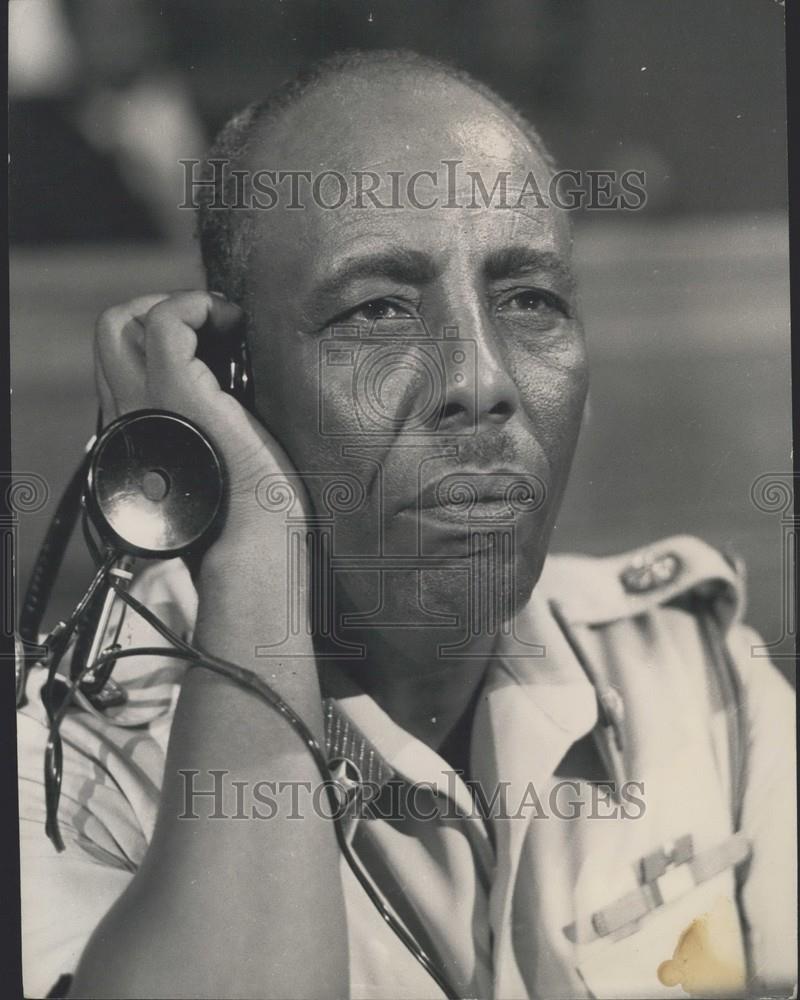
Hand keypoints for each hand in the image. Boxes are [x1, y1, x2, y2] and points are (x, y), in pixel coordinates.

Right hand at [94, 291, 304, 553]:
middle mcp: (129, 415)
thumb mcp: (219, 446)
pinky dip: (196, 305)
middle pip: (110, 333)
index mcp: (138, 428)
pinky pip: (165, 323)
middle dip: (158, 309)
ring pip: (120, 322)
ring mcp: (146, 404)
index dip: (161, 337)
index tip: (212, 340)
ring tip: (223, 324)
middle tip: (211, 325)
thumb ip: (205, 413)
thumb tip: (227, 374)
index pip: (120, 361)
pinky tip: (231, 321)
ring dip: (177, 306)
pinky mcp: (178, 395)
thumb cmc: (255, 502)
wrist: (259, 536)